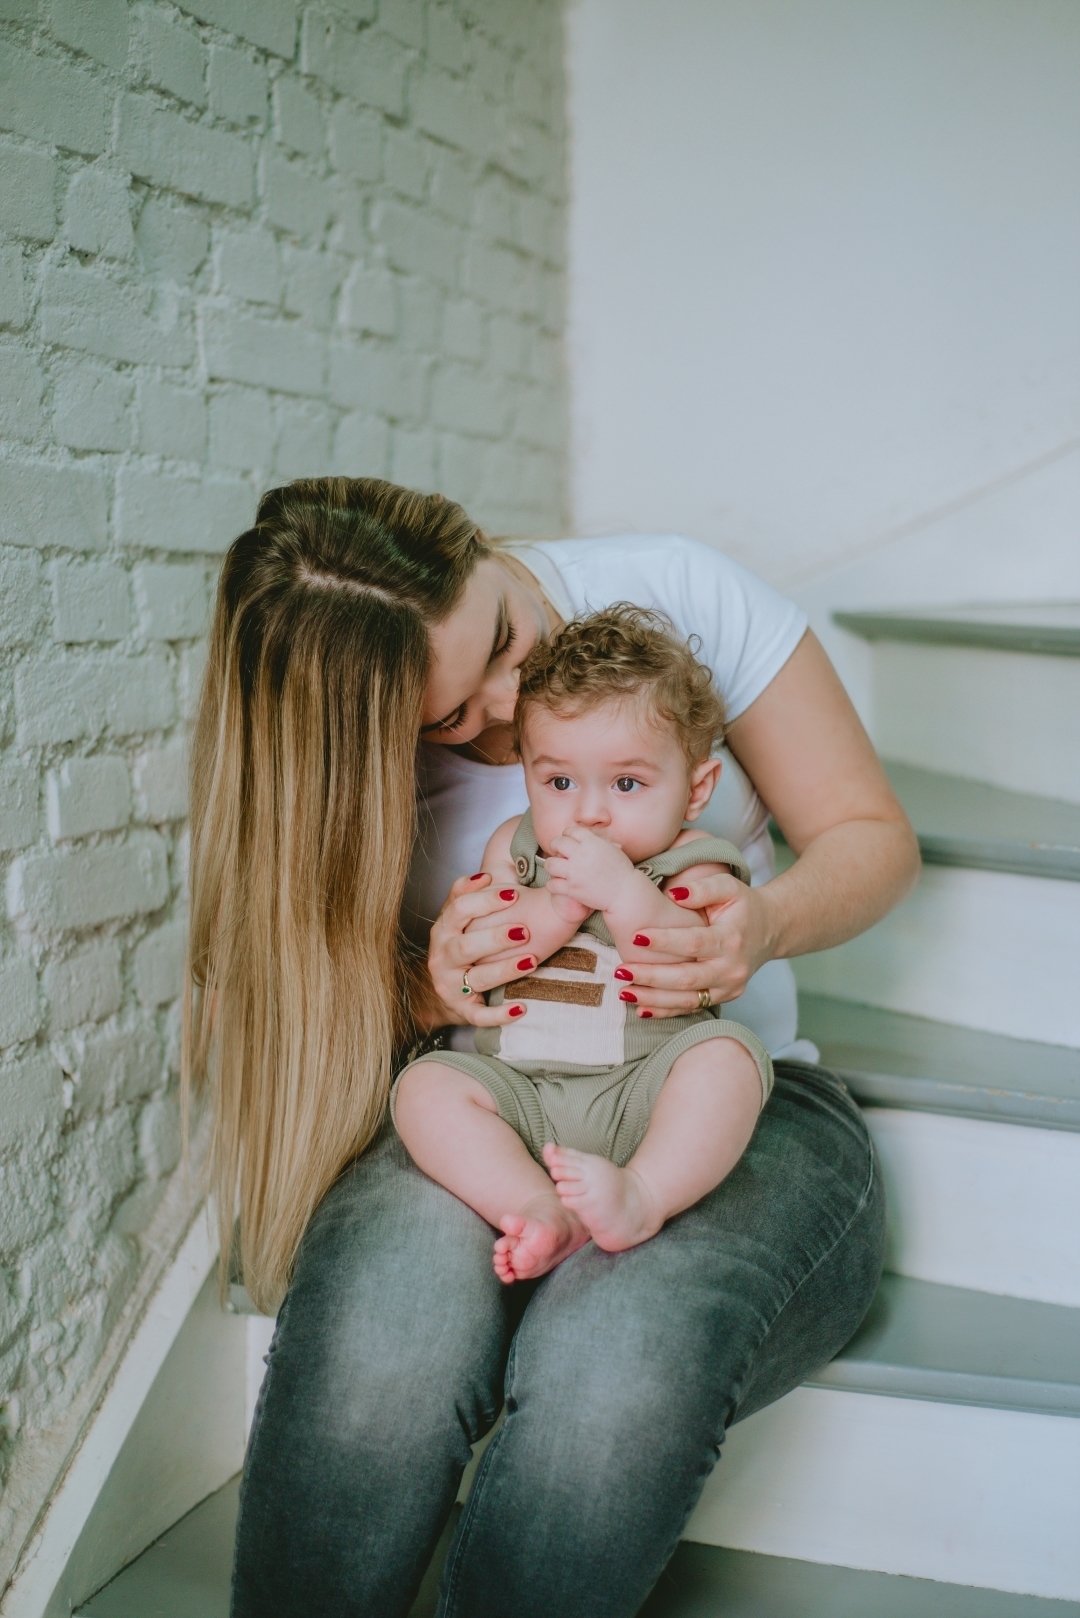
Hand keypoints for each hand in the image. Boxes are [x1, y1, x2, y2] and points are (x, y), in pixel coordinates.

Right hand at [425, 873, 537, 1027]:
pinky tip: (521, 1008)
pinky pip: (480, 1015)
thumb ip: (470, 894)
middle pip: (465, 945)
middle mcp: (442, 956)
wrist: (443, 990)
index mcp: (444, 928)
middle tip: (523, 930)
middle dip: (495, 937)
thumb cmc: (460, 944)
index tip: (514, 894)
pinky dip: (500, 1014)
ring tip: (531, 960)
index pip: (459, 909)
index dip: (484, 900)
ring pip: (476, 978)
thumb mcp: (458, 918)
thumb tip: (489, 873)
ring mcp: (450, 985)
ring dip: (504, 969)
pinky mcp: (462, 1010)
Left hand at [543, 826, 633, 912]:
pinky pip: (551, 884)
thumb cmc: (622, 871)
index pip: (570, 831)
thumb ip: (599, 841)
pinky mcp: (571, 889)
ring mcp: (574, 872)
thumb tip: (591, 835)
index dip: (567, 835)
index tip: (567, 841)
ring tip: (557, 868)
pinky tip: (558, 884)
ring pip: (550, 863)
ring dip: (552, 865)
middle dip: (555, 846)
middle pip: (557, 843)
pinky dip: (552, 884)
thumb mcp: (613, 849)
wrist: (625, 893)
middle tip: (557, 852)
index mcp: (592, 842)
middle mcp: (581, 855)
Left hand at [614, 870, 776, 1017]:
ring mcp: (729, 987)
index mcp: (732, 938)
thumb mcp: (728, 887)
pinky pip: (691, 1008)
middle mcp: (732, 967)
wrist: (769, 930)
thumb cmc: (742, 905)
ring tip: (623, 992)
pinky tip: (640, 1009)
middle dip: (651, 976)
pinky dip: (665, 1011)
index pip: (694, 942)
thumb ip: (703, 888)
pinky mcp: (723, 997)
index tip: (635, 936)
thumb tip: (674, 893)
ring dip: (653, 999)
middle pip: (687, 978)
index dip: (664, 941)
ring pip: (687, 1000)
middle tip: (621, 970)